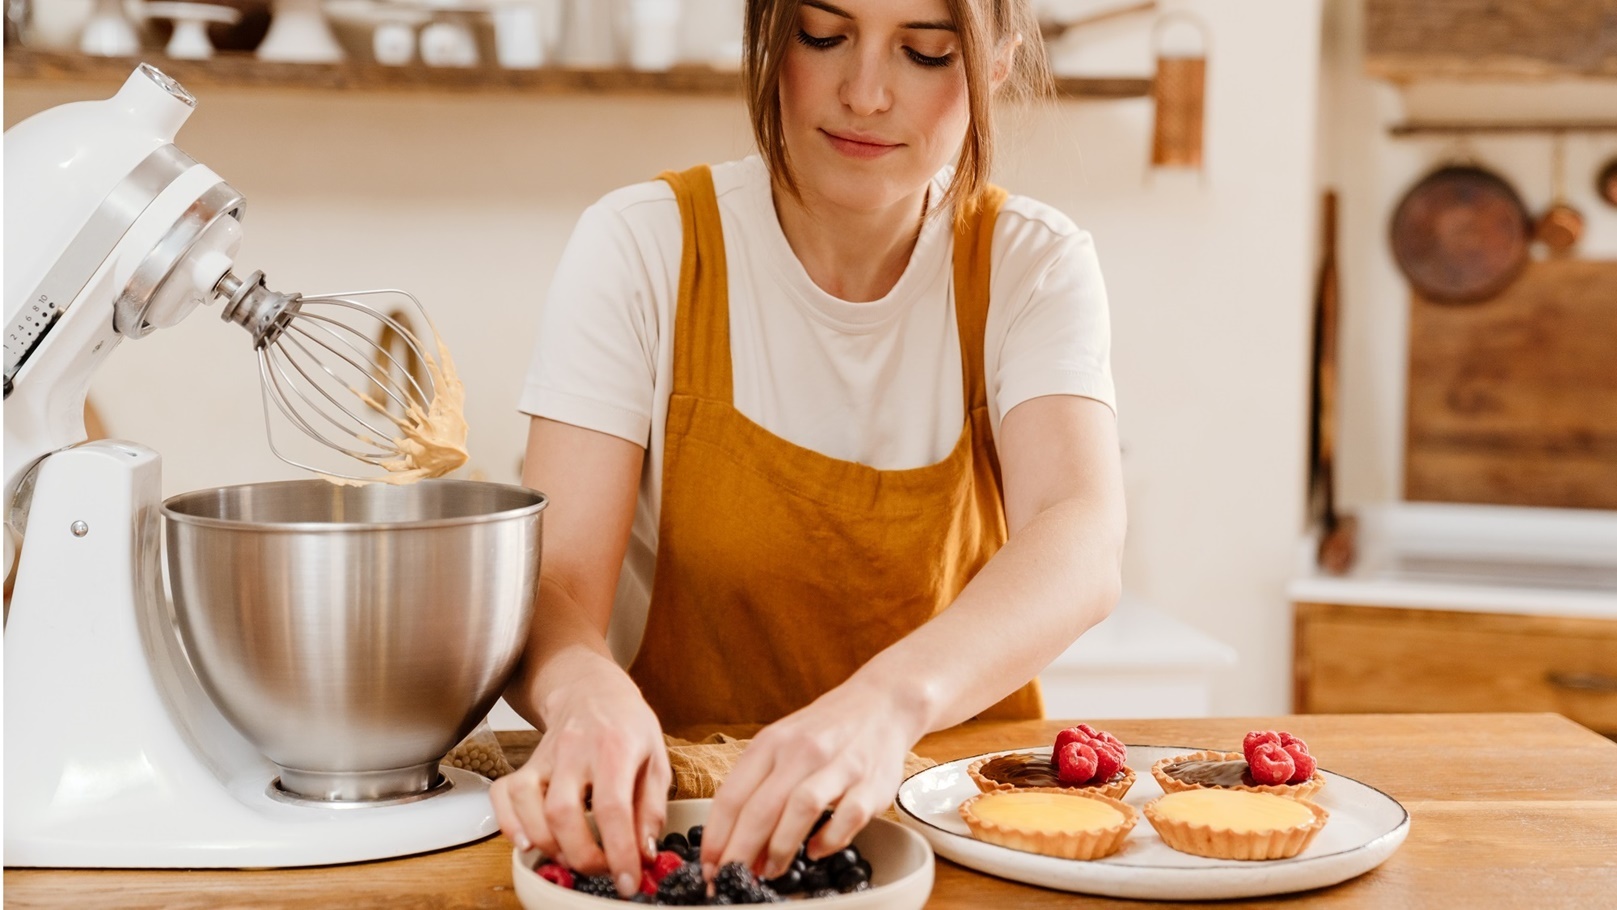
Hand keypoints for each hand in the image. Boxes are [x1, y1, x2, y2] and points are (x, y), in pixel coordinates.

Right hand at [490, 666, 670, 898]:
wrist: (592, 691)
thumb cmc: (627, 726)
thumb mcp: (656, 760)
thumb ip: (651, 809)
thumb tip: (644, 853)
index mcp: (615, 747)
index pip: (613, 807)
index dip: (619, 851)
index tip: (628, 880)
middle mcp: (575, 750)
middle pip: (564, 812)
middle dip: (582, 855)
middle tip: (603, 871)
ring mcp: (545, 756)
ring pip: (530, 806)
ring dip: (549, 845)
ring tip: (573, 858)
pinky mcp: (525, 763)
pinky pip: (503, 795)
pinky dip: (510, 825)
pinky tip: (529, 843)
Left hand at [698, 680, 921, 881]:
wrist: (880, 703)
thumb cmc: (824, 731)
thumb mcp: (781, 743)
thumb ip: (758, 786)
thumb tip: (736, 842)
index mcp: (772, 742)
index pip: (732, 795)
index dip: (716, 837)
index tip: (707, 866)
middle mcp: (803, 750)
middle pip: (762, 807)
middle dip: (740, 851)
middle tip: (729, 878)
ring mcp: (840, 765)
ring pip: (802, 808)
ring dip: (781, 847)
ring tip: (769, 871)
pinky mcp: (873, 783)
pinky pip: (848, 817)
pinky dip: (829, 840)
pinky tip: (816, 851)